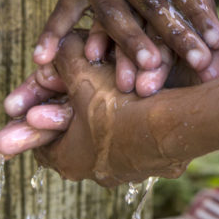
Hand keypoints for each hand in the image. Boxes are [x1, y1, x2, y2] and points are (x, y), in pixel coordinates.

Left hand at [0, 31, 188, 184]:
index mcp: (70, 161)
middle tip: (82, 94)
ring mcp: (133, 172)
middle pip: (80, 143)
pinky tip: (150, 99)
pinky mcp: (162, 165)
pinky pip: (147, 141)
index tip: (41, 102)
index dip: (41, 117)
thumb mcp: (83, 73)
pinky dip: (144, 122)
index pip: (43, 144)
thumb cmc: (120, 104)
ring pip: (116, 142)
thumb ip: (64, 57)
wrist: (177, 124)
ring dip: (114, 119)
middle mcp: (99, 175)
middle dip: (78, 118)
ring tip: (121, 91)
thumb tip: (61, 44)